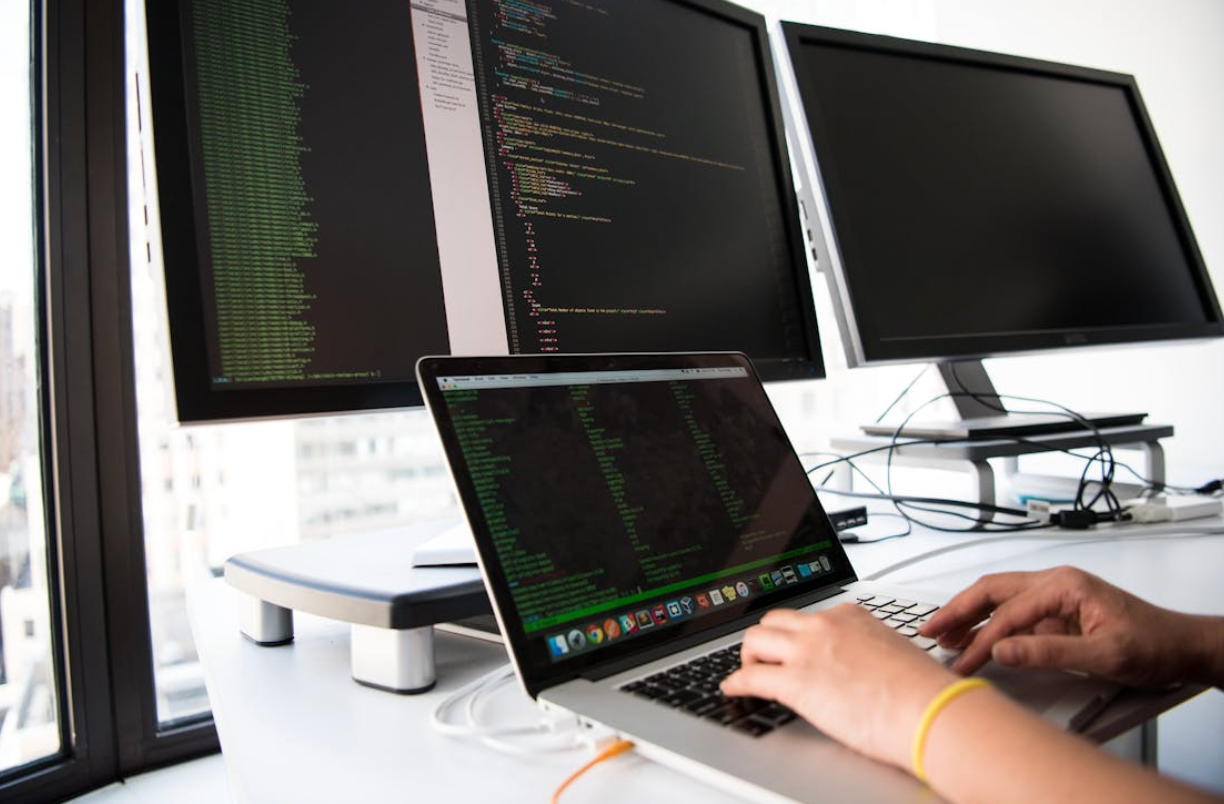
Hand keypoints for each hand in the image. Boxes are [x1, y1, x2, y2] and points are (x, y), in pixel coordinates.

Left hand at [721, 604, 957, 769]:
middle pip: (774, 621)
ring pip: (755, 640)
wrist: (928, 709)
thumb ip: (870, 651)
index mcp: (849, 617)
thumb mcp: (894, 653)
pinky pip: (751, 678)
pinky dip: (736, 683)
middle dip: (765, 640)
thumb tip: (864, 667)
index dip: (796, 635)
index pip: (809, 617)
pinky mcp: (796, 683)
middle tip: (764, 658)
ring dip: (748, 657)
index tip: (793, 646)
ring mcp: (807, 651)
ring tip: (749, 672)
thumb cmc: (922, 690)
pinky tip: (733, 689)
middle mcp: (824, 626)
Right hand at [921, 566, 1210, 687]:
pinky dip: (987, 626)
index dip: (981, 640)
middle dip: (957, 610)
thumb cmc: (1153, 643)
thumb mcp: (1104, 654)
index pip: (1009, 613)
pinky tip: (973, 639)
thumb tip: (1004, 651)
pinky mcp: (1055, 615)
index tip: (963, 663)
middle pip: (991, 591)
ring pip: (997, 599)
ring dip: (968, 615)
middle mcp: (1055, 584)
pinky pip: (1011, 615)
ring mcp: (1053, 598)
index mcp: (1064, 585)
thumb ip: (1050, 652)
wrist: (1182, 647)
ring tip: (941, 634)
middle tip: (929, 630)